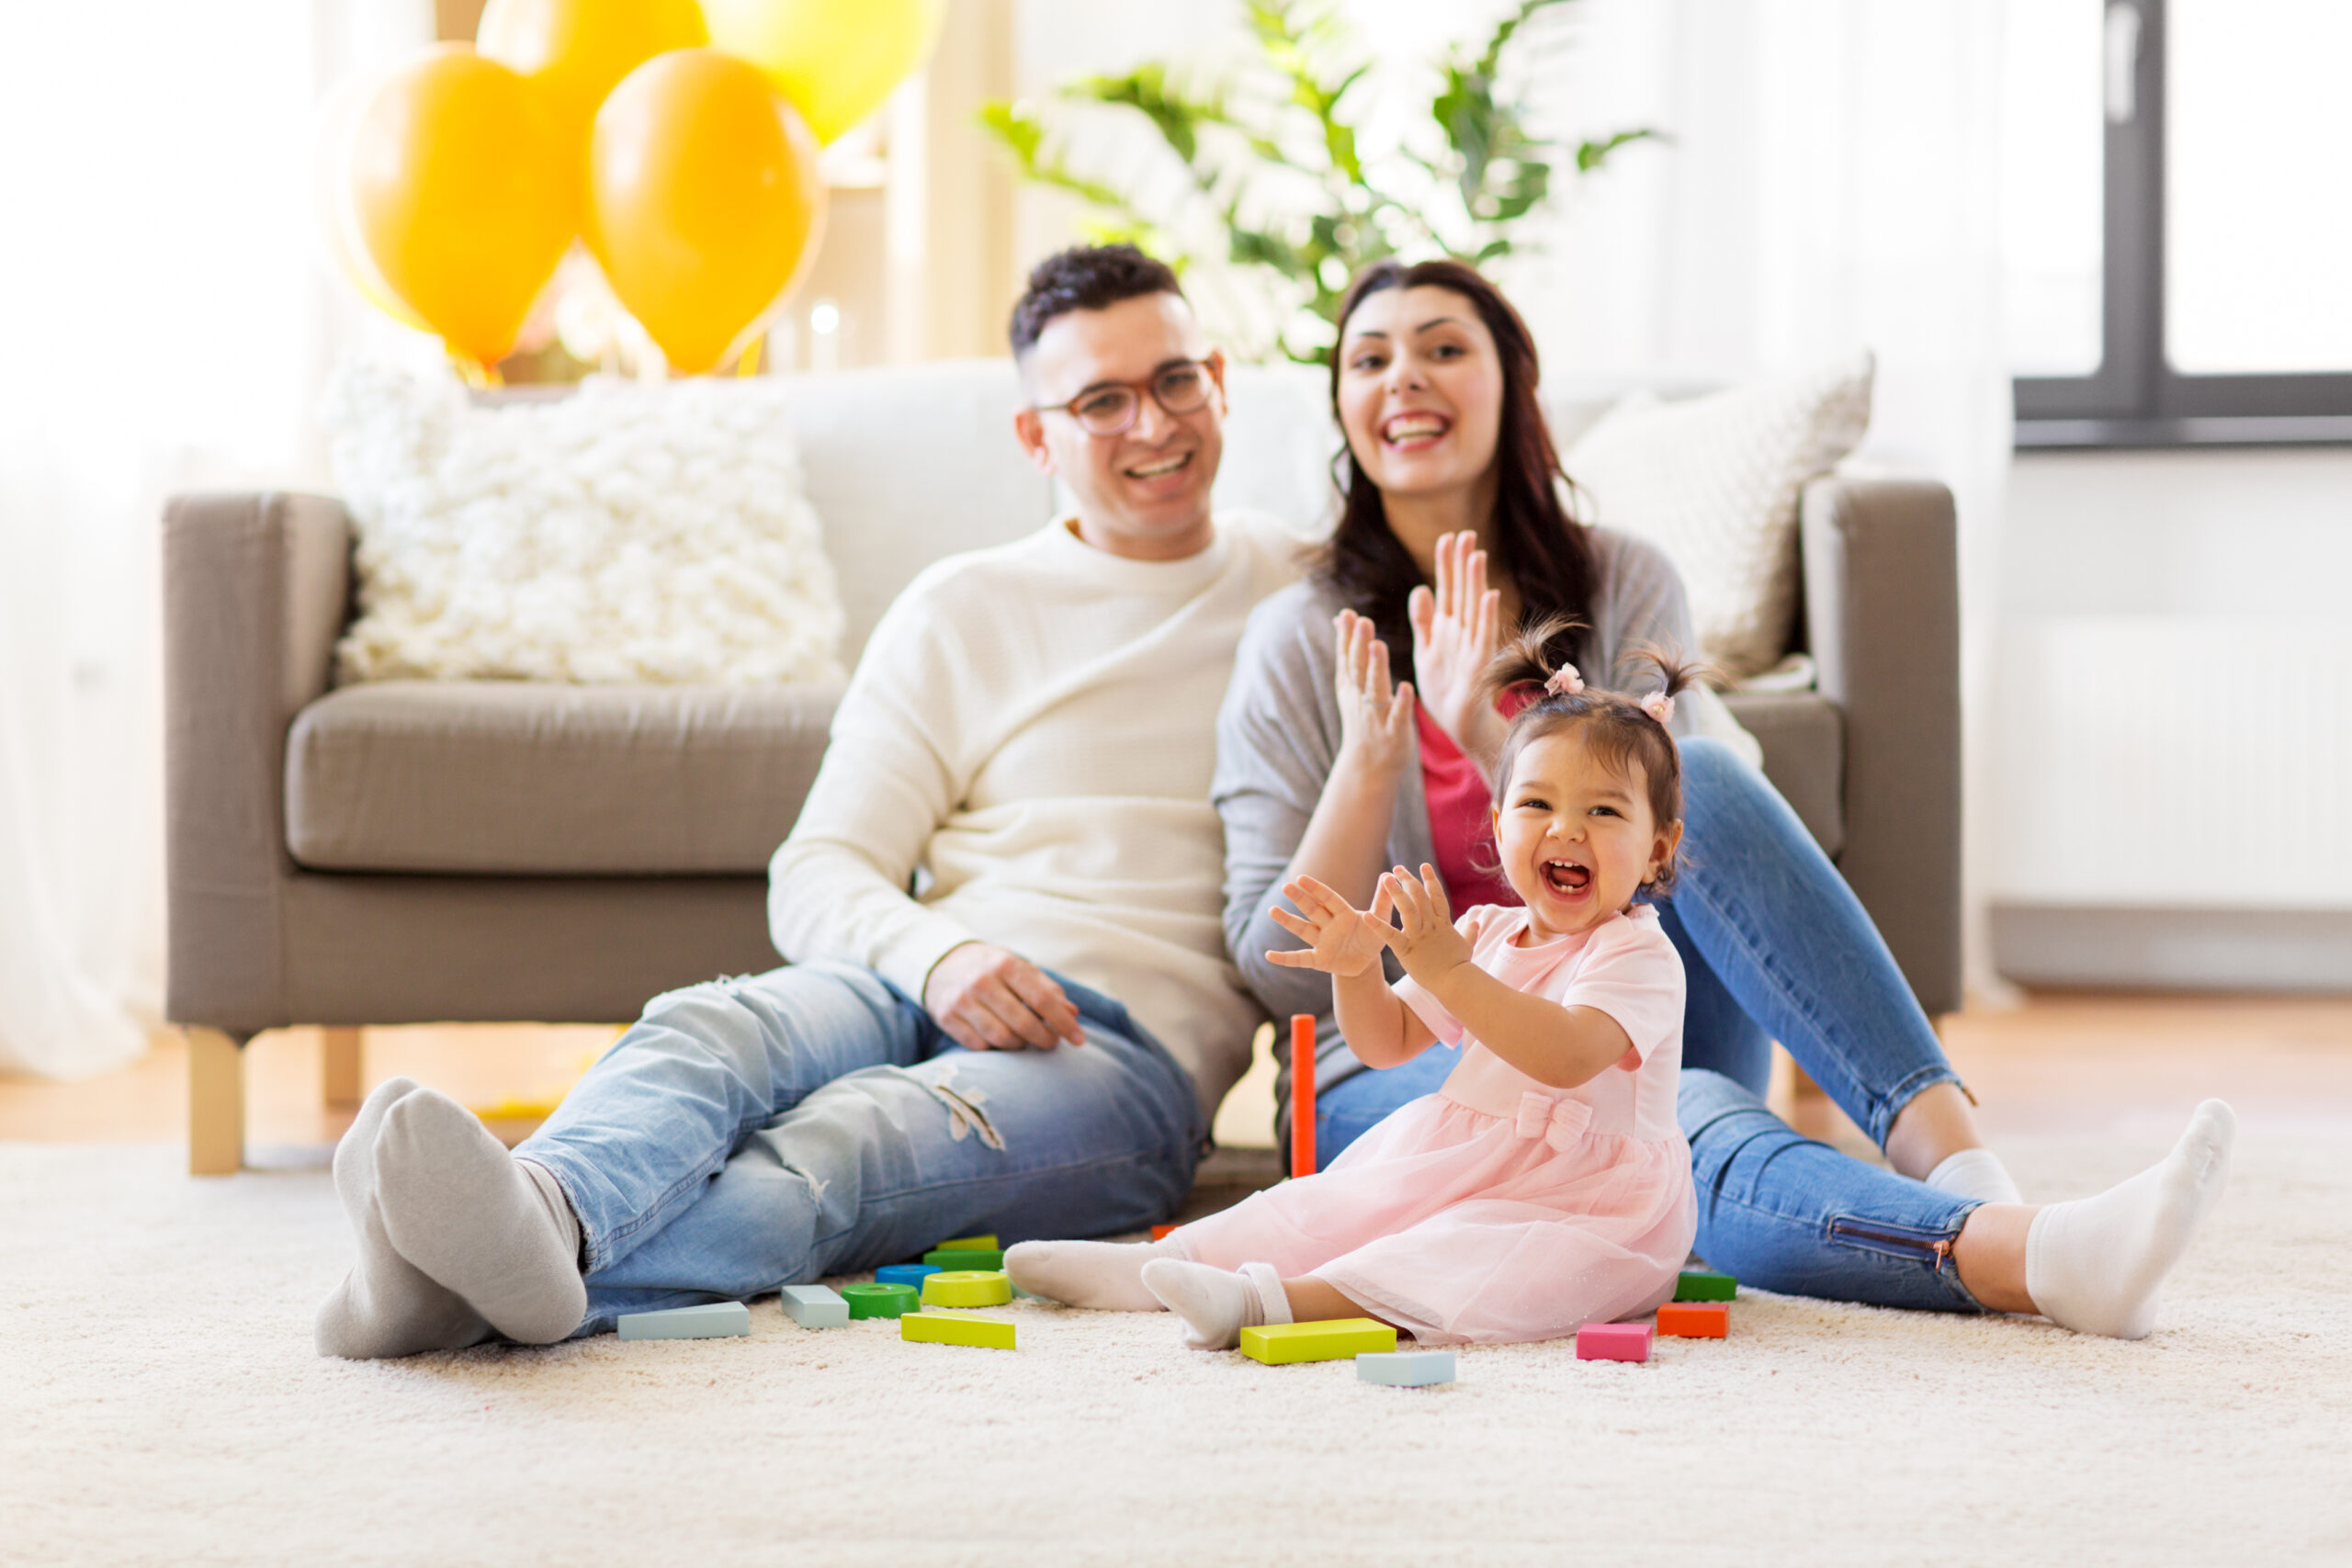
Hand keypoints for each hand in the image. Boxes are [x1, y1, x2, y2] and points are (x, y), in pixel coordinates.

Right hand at [922, 942, 1086, 1050]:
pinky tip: (1000, 1040)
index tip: (1080, 1040)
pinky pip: (979, 1046)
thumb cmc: (993, 969)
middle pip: (1024, 1023)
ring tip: (1025, 1040)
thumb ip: (1048, 990)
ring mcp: (961, 1000)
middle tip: (1051, 1043)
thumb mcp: (1021, 969)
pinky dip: (995, 1048)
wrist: (943, 964)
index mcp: (1006, 964)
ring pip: (1002, 1039)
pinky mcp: (946, 1017)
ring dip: (1020, 1045)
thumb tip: (1073, 1014)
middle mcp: (982, 981)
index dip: (1064, 1023)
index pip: (1043, 1000)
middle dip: (1045, 1039)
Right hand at [1266, 874, 1396, 979]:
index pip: (1328, 899)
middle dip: (1300, 899)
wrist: (1367, 961)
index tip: (1301, 878)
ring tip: (1272, 910)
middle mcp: (1329, 925)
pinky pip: (1300, 958)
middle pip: (1312, 910)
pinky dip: (1285, 958)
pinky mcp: (1319, 960)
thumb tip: (1387, 875)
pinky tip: (1268, 955)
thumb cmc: (1372, 935)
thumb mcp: (1381, 919)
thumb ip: (1383, 900)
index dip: (1316, 889)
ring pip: (1303, 930)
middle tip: (1286, 887)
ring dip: (1288, 921)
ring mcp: (1322, 942)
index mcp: (1343, 914)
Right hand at [1332, 610, 1414, 783]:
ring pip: (1376, 689)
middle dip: (1359, 646)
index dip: (1347, 637)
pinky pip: (1398, 717)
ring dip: (1377, 667)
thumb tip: (1341, 616)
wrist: (1368, 767)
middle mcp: (1360, 700)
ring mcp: (1376, 717)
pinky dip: (1401, 703)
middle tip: (1363, 621)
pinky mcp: (1394, 733)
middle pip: (1359, 669)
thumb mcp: (1351, 685)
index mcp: (1351, 687)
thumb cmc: (1364, 718)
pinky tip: (1407, 687)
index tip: (1348, 614)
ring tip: (1378, 645)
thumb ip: (1348, 651)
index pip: (1347, 658)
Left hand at [1376, 863, 1480, 985]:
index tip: (1423, 866)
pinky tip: (1367, 915)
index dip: (1430, 880)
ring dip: (1396, 892)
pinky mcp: (1407, 949)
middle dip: (1408, 880)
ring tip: (1386, 879)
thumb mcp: (1467, 945)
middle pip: (1419, 897)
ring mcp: (1419, 936)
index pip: (1436, 896)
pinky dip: (1378, 926)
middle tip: (1397, 868)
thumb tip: (1476, 923)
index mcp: (1443, 924)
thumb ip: (1470, 932)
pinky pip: (1390, 935)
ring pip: (1407, 909)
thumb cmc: (1460, 966)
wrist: (1456, 982)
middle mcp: (1431, 925)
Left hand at [1407, 531, 1503, 761]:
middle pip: (1462, 591)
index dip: (1446, 564)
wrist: (1459, 725)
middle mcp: (1462, 632)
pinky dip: (1486, 617)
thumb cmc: (1445, 689)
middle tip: (1465, 534)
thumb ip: (1422, 621)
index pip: (1447, 589)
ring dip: (1476, 582)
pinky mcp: (1478, 665)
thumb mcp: (1426, 650)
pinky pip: (1483, 637)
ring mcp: (1472, 647)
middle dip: (1462, 564)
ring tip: (1476, 554)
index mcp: (1447, 627)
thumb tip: (1420, 587)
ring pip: (1473, 608)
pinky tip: (1489, 595)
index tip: (1447, 537)